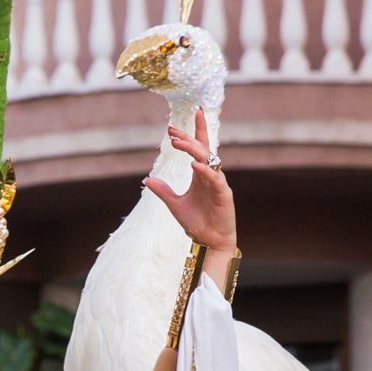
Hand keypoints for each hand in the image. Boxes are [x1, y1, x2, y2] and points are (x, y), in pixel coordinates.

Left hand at [151, 110, 237, 251]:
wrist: (210, 242)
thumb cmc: (197, 223)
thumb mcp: (175, 204)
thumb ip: (163, 191)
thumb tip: (147, 179)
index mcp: (200, 175)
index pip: (197, 149)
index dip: (188, 136)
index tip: (171, 128)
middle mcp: (210, 176)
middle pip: (202, 149)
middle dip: (188, 137)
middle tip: (172, 131)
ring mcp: (218, 184)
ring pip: (208, 160)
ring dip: (193, 149)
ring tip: (178, 142)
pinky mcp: (224, 194)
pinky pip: (216, 179)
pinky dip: (205, 170)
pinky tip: (194, 164)